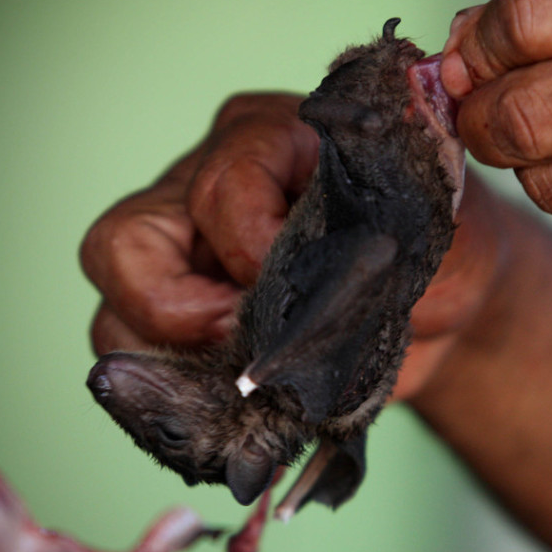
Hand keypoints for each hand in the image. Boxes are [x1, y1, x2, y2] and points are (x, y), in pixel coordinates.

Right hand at [80, 93, 503, 399]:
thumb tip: (296, 317)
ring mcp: (181, 249)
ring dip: (166, 359)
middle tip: (247, 346)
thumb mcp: (425, 244)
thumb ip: (364, 259)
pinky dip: (165, 392)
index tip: (311, 295)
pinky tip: (224, 411)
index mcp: (272, 140)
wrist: (439, 309)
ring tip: (241, 385)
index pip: (223, 190)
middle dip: (181, 311)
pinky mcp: (177, 315)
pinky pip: (127, 349)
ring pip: (112, 301)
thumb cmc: (436, 258)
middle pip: (127, 240)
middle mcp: (205, 182)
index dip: (255, 255)